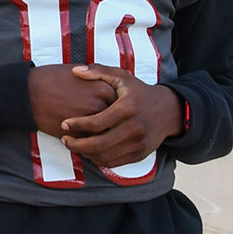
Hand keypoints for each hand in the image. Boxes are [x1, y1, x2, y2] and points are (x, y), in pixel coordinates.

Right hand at [28, 64, 114, 137]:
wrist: (29, 92)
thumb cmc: (51, 79)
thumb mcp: (78, 72)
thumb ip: (96, 80)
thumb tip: (108, 88)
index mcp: (104, 88)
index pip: (120, 104)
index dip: (116, 109)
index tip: (112, 111)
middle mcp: (102, 104)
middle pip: (116, 120)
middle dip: (112, 124)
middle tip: (109, 126)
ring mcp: (91, 120)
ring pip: (105, 133)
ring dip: (102, 136)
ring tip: (97, 136)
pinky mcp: (79, 133)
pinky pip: (91, 142)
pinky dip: (89, 143)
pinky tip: (83, 139)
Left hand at [59, 64, 183, 168]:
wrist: (169, 111)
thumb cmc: (139, 92)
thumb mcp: (122, 76)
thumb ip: (98, 71)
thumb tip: (75, 71)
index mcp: (127, 108)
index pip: (97, 122)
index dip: (77, 125)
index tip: (64, 124)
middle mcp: (135, 128)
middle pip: (99, 144)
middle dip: (77, 144)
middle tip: (65, 139)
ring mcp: (139, 143)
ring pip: (105, 156)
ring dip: (86, 154)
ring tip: (74, 145)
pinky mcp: (140, 154)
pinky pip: (115, 162)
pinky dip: (98, 159)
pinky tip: (89, 151)